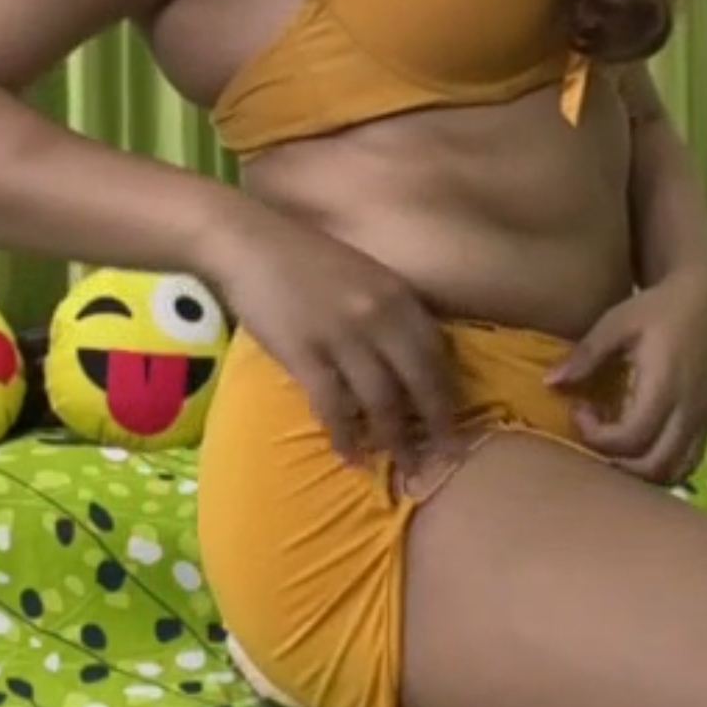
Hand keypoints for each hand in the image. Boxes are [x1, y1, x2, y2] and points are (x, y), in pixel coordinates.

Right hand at [214, 209, 456, 473]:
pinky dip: (345, 435)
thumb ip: (389, 310)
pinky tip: (350, 455)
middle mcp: (379, 316)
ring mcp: (343, 336)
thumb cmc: (302, 257)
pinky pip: (333, 405)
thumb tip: (408, 358)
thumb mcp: (363, 274)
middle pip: (420, 382)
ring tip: (402, 465)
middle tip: (446, 457)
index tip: (458, 419)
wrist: (248, 241)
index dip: (450, 390)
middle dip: (437, 425)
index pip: (438, 352)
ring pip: (382, 400)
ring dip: (395, 439)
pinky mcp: (305, 354)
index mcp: (397, 294)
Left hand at [545, 270, 706, 483]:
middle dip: (617, 463)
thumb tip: (549, 383)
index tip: (579, 409)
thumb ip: (585, 355)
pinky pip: (690, 462)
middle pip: (654, 466)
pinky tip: (640, 445)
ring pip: (675, 471)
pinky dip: (662, 466)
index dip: (597, 436)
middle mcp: (689, 410)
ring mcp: (704, 419)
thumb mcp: (616, 323)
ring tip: (615, 445)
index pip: (630, 438)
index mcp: (665, 386)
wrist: (703, 297)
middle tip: (594, 436)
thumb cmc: (656, 307)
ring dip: (640, 471)